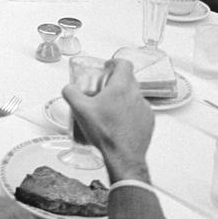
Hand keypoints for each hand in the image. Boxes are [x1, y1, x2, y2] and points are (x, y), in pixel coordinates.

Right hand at [62, 57, 154, 180]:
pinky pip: (139, 112)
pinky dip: (130, 113)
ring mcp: (145, 109)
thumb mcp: (80, 110)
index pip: (124, 64)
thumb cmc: (105, 133)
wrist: (123, 156)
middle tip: (104, 91)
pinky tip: (119, 123)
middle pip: (128, 80)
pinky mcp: (149, 122)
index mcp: (122, 87)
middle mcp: (136, 95)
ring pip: (134, 97)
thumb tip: (69, 88)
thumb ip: (71, 93)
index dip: (115, 62)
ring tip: (110, 111)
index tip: (108, 66)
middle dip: (116, 83)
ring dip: (123, 99)